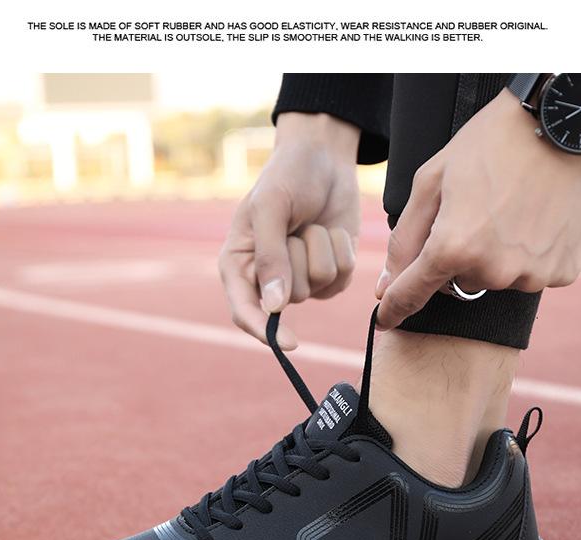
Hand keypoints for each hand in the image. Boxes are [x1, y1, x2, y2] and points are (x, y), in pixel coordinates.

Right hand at [219, 112, 360, 348]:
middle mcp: (268, 279)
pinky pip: (342, 276)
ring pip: (320, 284)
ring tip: (311, 224)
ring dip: (321, 248)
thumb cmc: (287, 176)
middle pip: (290, 296)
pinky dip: (341, 249)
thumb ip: (270, 257)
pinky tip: (330, 230)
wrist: (323, 157)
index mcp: (238, 265)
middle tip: (295, 226)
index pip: (245, 312)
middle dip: (299, 257)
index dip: (264, 331)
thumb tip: (276, 307)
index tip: (288, 342)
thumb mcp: (271, 208)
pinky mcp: (330, 275)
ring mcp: (301, 279)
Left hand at [376, 88, 580, 330]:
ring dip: (493, 257)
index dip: (393, 308)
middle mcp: (492, 270)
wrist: (567, 123)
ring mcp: (531, 274)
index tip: (383, 320)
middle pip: (456, 283)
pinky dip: (528, 255)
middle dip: (455, 257)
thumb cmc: (492, 143)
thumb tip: (386, 285)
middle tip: (474, 214)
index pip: (411, 294)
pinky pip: (530, 274)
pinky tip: (536, 220)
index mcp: (453, 248)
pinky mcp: (562, 271)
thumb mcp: (432, 181)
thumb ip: (404, 240)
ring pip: (494, 279)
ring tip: (510, 211)